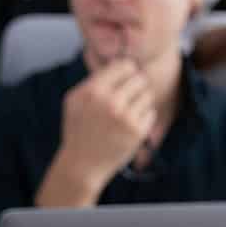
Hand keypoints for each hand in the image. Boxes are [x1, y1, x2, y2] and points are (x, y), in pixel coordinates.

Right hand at [56, 58, 155, 189]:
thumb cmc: (78, 129)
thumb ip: (95, 80)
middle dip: (135, 87)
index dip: (127, 72)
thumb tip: (120, 61)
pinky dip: (143, 118)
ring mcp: (125, 117)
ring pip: (147, 95)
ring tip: (125, 113)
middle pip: (139, 79)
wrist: (82, 165)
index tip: (125, 79)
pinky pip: (150, 112)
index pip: (124, 66)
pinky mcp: (137, 131)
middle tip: (126, 98)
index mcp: (93, 91)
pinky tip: (128, 126)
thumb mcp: (75, 100)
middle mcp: (110, 102)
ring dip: (139, 102)